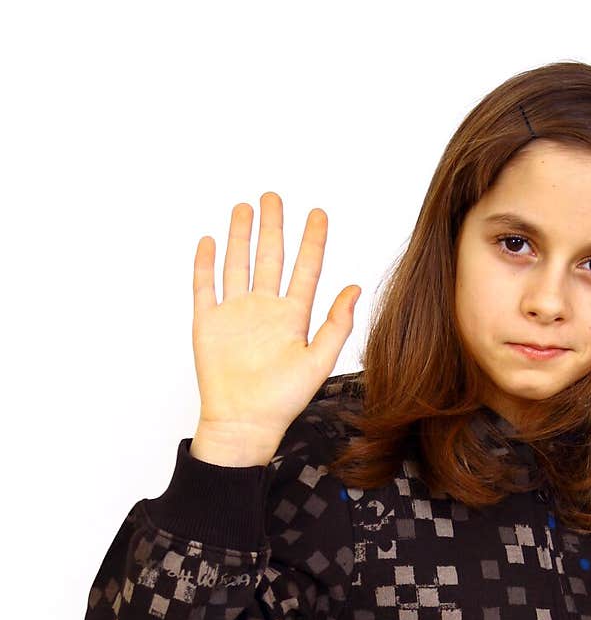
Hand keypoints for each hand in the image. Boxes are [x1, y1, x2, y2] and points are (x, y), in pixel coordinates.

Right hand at [191, 193, 360, 464]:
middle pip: (270, 258)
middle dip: (273, 227)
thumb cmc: (282, 401)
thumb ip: (336, 325)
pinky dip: (205, 263)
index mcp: (292, 317)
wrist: (243, 423)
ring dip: (240, 236)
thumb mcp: (318, 362)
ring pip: (238, 264)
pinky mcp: (208, 323)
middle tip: (274, 197)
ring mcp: (235, 314)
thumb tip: (355, 288)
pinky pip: (205, 286)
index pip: (305, 269)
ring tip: (244, 208)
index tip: (318, 213)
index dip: (313, 241)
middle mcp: (264, 310)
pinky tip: (208, 241)